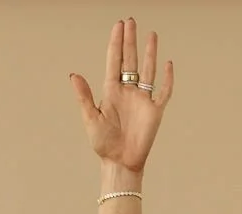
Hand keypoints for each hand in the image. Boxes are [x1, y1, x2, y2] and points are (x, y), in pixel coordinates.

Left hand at [70, 16, 173, 171]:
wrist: (121, 163)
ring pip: (148, 70)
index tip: (119, 25)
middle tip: (131, 21)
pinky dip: (167, 79)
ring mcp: (142, 100)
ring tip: (151, 34)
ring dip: (149, 53)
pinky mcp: (155, 112)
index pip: (114, 60)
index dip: (116, 42)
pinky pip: (163, 92)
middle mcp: (128, 92)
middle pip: (130, 60)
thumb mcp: (91, 119)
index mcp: (112, 91)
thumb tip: (73, 75)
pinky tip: (168, 64)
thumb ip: (84, 96)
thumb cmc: (104, 145)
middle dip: (130, 40)